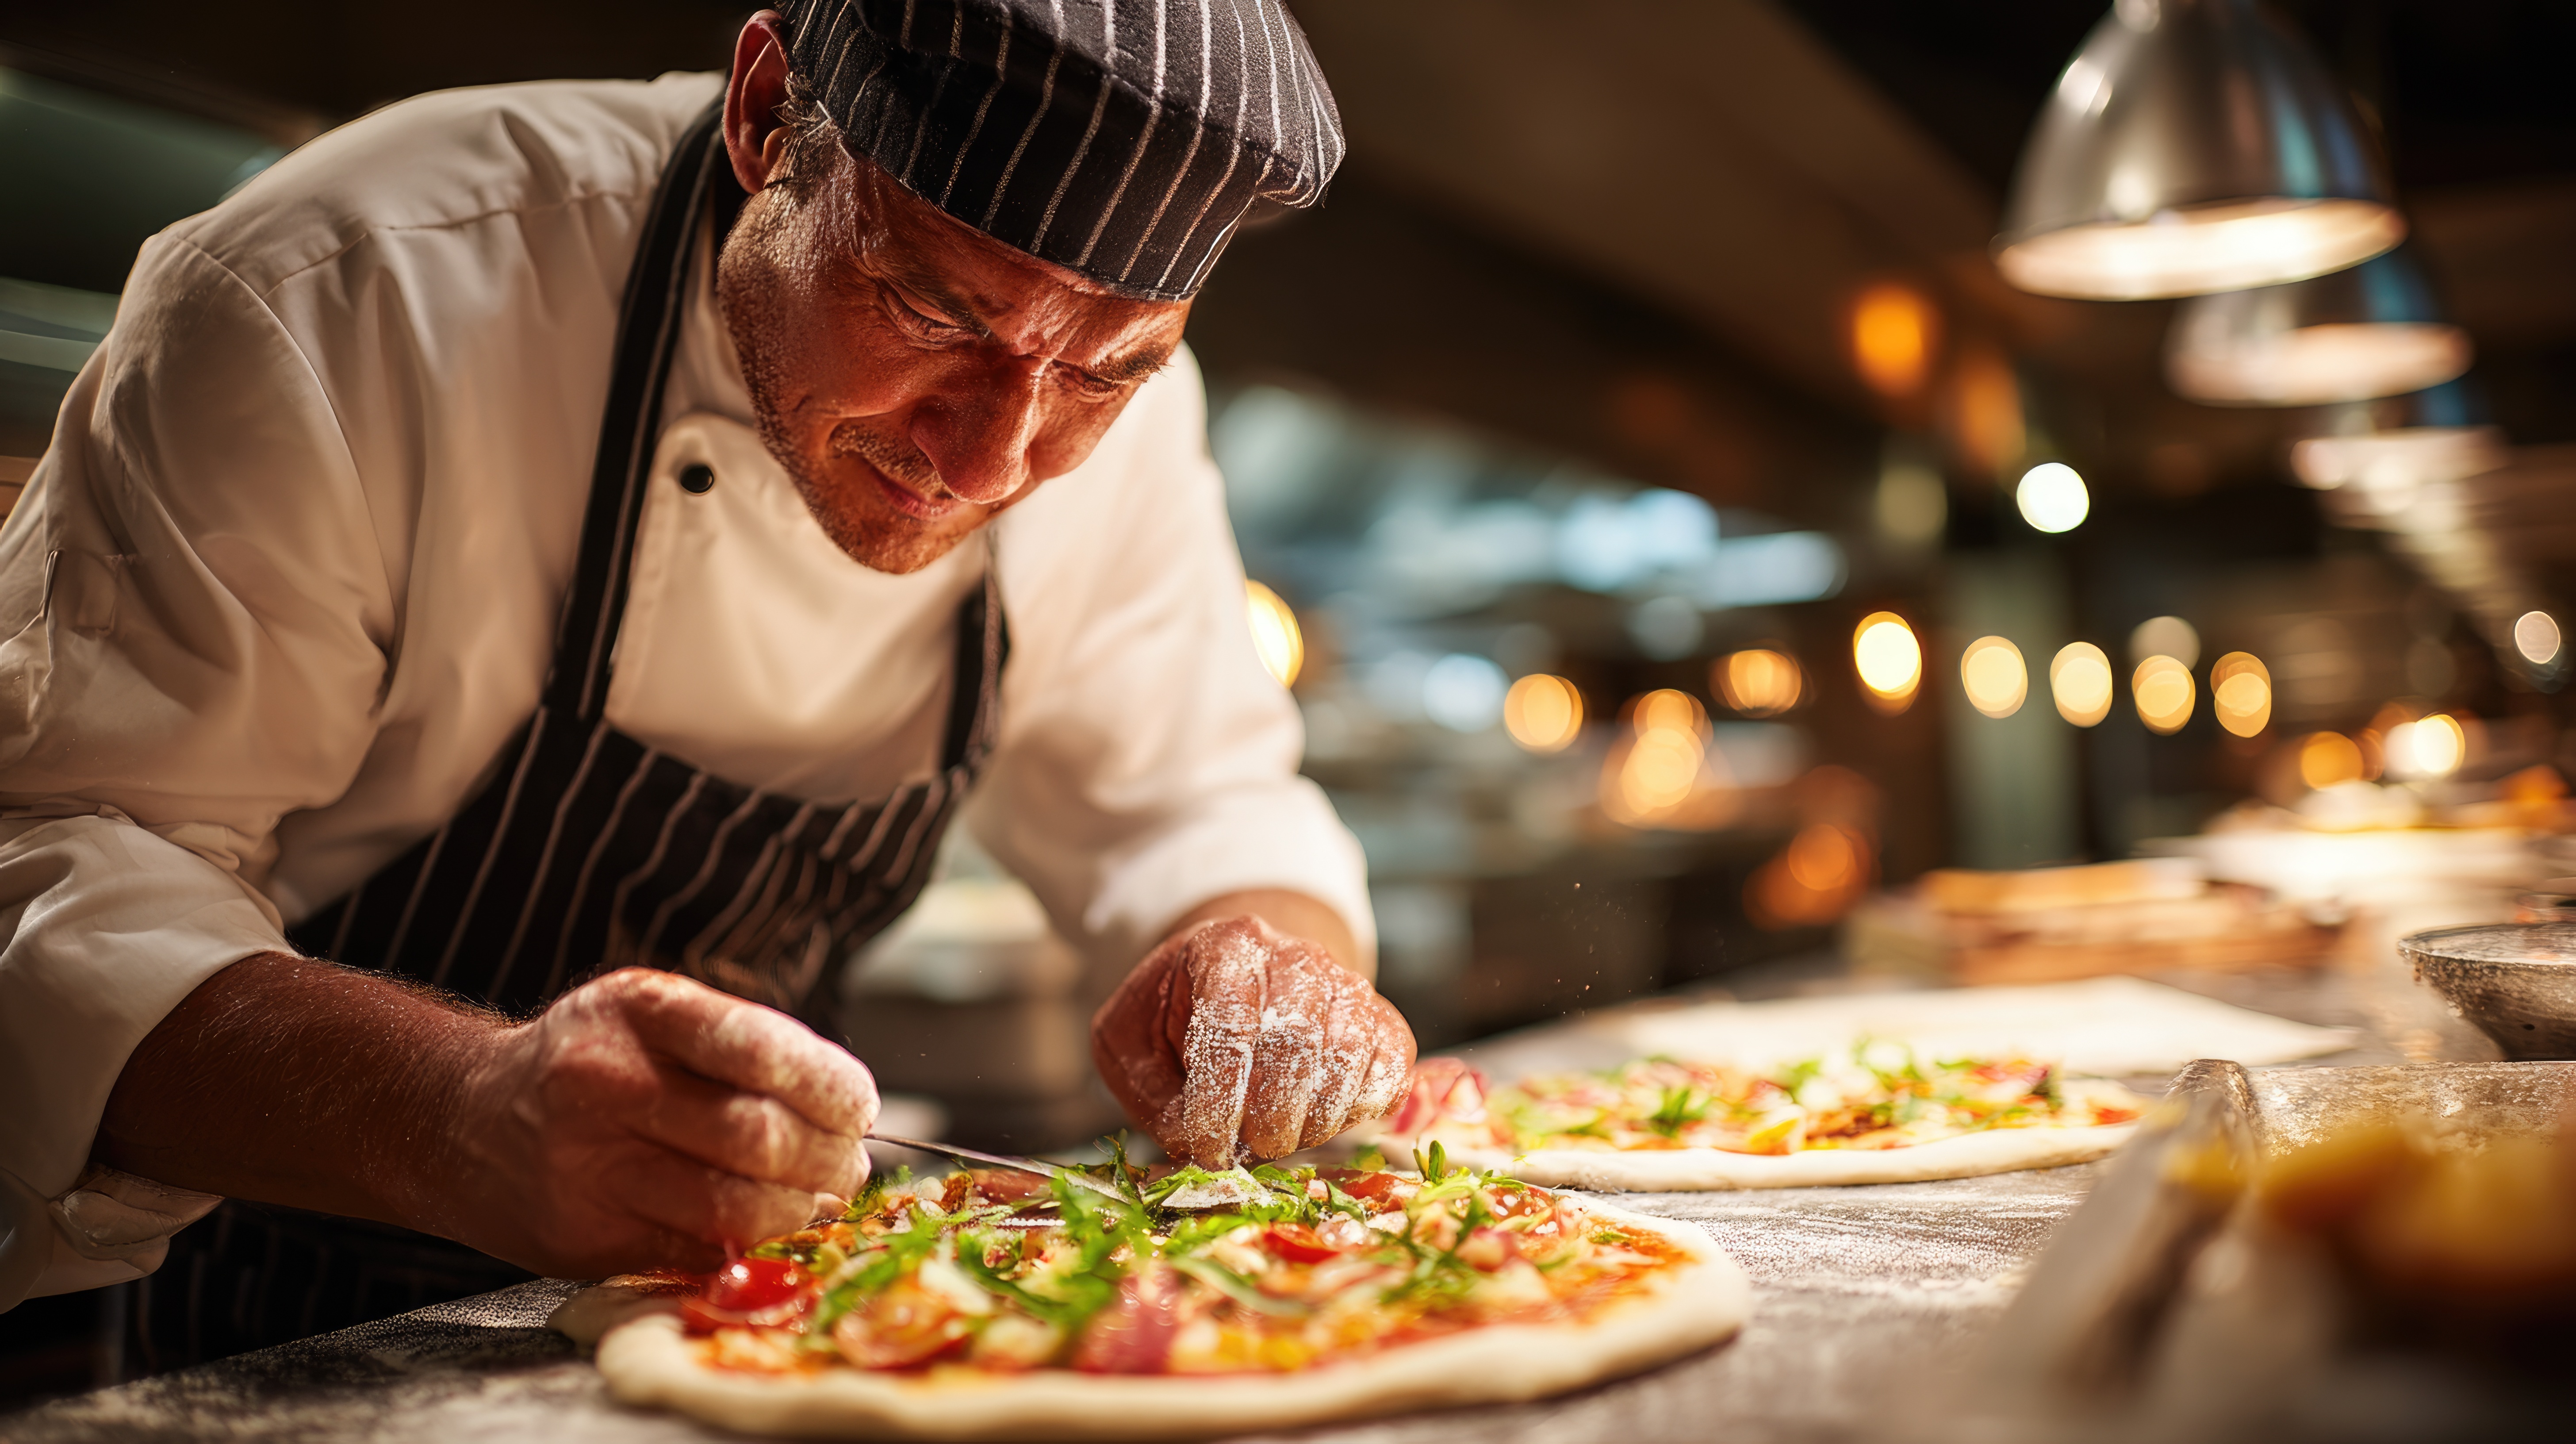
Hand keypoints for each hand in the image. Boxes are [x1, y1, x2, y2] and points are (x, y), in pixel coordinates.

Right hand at [430, 968, 877, 1276]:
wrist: (465, 1119)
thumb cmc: (593, 1062)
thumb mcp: (656, 1017)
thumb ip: (744, 1048)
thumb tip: (849, 1112)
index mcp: (639, 1010)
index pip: (764, 1050)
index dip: (832, 1087)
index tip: (859, 1106)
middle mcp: (606, 1083)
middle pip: (759, 1138)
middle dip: (829, 1160)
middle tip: (849, 1166)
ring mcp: (589, 1167)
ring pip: (735, 1209)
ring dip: (801, 1212)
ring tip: (817, 1200)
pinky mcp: (584, 1238)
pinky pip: (696, 1253)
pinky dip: (749, 1248)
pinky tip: (763, 1229)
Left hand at [1091, 916, 1416, 1166]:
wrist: (1241, 982)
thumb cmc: (1176, 1017)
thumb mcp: (1130, 1043)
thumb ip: (1150, 1094)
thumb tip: (1193, 1144)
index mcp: (1225, 947)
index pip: (1230, 1025)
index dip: (1221, 1099)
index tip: (1209, 1148)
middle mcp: (1295, 955)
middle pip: (1295, 1042)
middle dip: (1269, 1118)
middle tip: (1248, 1151)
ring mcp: (1347, 984)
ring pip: (1347, 1058)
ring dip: (1313, 1121)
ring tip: (1279, 1141)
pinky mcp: (1383, 1019)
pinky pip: (1391, 1069)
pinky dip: (1361, 1110)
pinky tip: (1322, 1122)